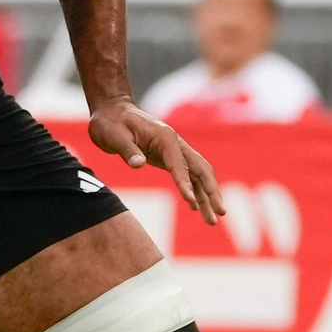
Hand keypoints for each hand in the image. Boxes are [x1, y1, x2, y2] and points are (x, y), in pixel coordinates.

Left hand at [88, 98, 224, 224]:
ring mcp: (174, 151)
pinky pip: (186, 175)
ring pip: (197, 175)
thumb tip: (138, 164)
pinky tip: (196, 208)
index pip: (179, 164)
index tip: (190, 201)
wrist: (111, 111)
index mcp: (165, 137)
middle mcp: (175, 144)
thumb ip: (127, 150)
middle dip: (212, 192)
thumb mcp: (113, 135)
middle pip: (201, 169)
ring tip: (212, 220)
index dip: (185, 183)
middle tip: (220, 213)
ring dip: (206, 196)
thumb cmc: (111, 122)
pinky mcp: (167, 157)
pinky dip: (193, 190)